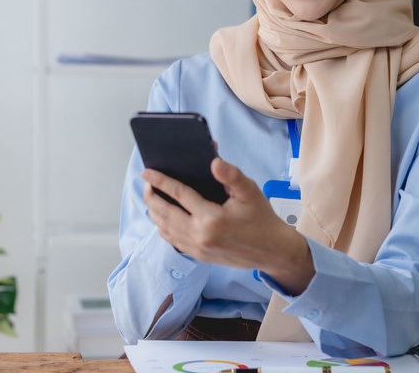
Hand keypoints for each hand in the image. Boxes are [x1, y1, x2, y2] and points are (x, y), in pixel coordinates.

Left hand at [143, 157, 314, 294]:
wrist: (273, 251)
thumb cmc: (262, 219)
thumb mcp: (250, 192)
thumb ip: (231, 175)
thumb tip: (213, 161)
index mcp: (212, 219)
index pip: (179, 195)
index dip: (160, 181)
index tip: (147, 172)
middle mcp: (200, 236)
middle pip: (164, 214)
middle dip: (151, 196)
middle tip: (146, 182)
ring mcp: (197, 249)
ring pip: (164, 229)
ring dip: (154, 212)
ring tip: (151, 196)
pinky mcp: (199, 256)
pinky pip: (172, 241)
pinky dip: (162, 227)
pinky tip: (162, 217)